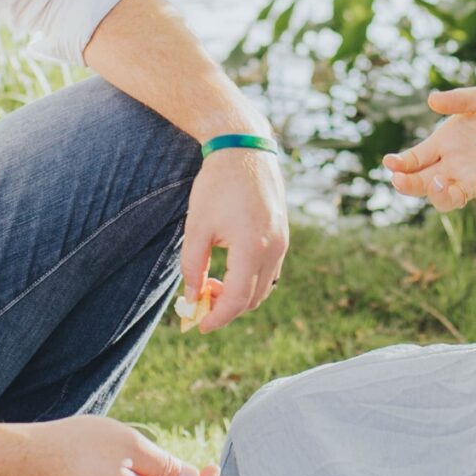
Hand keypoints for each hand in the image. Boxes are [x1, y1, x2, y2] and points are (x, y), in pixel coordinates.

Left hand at [181, 149, 288, 329]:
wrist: (244, 149)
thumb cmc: (217, 186)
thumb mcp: (197, 227)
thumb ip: (193, 266)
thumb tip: (192, 298)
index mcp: (252, 248)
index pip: (237, 299)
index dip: (218, 317)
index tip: (199, 325)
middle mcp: (274, 248)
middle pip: (253, 299)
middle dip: (227, 308)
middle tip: (201, 301)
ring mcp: (282, 242)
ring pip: (264, 287)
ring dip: (239, 294)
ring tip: (211, 282)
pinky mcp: (283, 234)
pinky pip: (270, 270)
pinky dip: (250, 279)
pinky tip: (228, 268)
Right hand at [382, 84, 475, 211]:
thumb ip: (461, 100)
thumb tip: (431, 100)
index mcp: (448, 143)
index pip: (416, 159)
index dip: (400, 164)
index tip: (389, 163)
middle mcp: (457, 166)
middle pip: (424, 184)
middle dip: (409, 185)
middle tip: (399, 181)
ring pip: (448, 199)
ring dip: (438, 195)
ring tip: (435, 181)